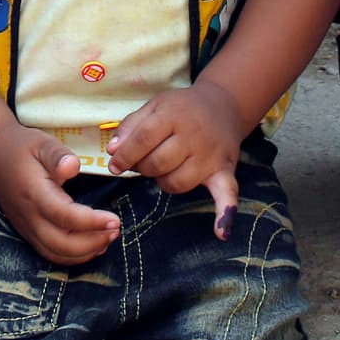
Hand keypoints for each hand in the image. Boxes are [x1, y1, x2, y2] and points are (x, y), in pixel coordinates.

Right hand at [0, 123, 123, 264]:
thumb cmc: (23, 148)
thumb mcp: (41, 142)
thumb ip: (58, 155)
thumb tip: (73, 167)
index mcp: (33, 193)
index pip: (64, 216)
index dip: (91, 222)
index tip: (114, 220)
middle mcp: (28, 216)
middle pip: (60, 244)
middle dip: (92, 242)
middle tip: (115, 230)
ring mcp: (27, 227)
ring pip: (55, 254)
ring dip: (84, 252)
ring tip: (109, 238)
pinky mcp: (28, 233)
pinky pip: (50, 253)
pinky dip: (72, 257)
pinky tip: (92, 246)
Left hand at [106, 83, 245, 238]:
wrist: (222, 106)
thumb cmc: (181, 109)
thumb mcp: (154, 106)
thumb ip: (131, 126)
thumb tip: (112, 152)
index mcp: (173, 115)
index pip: (144, 139)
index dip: (125, 156)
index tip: (114, 166)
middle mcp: (194, 136)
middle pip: (158, 163)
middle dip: (142, 167)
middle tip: (142, 162)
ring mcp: (210, 156)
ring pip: (178, 183)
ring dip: (163, 181)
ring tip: (164, 168)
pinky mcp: (224, 171)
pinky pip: (227, 194)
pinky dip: (225, 213)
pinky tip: (221, 232)